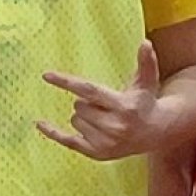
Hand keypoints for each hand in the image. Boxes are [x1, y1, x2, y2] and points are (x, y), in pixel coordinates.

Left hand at [38, 43, 167, 162]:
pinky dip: (53, 133)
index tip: (46, 75)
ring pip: (75, 120)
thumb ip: (146, 62)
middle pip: (79, 106)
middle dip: (86, 102)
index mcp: (123, 106)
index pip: (89, 91)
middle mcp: (114, 127)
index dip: (67, 82)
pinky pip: (68, 141)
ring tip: (104, 118)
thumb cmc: (145, 102)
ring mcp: (105, 142)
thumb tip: (145, 42)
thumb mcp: (147, 82)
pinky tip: (39, 123)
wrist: (155, 133)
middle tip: (104, 105)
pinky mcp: (97, 154)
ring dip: (83, 116)